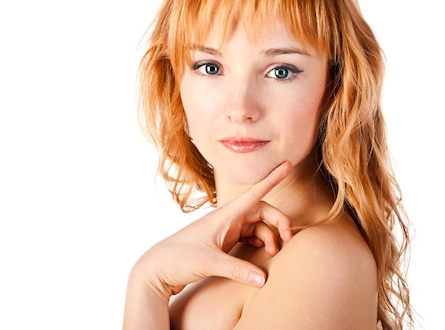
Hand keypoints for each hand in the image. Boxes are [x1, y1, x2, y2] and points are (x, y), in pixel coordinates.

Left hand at [132, 161, 292, 298]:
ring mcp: (225, 231)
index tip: (287, 165)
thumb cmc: (179, 260)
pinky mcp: (223, 243)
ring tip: (274, 253)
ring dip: (270, 237)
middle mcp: (226, 220)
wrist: (157, 270)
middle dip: (278, 222)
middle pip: (262, 211)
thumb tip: (264, 278)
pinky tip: (263, 255)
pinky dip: (260, 243)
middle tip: (287, 241)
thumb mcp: (209, 264)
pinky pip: (249, 237)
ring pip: (257, 226)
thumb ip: (238, 270)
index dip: (271, 179)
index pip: (254, 194)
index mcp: (224, 215)